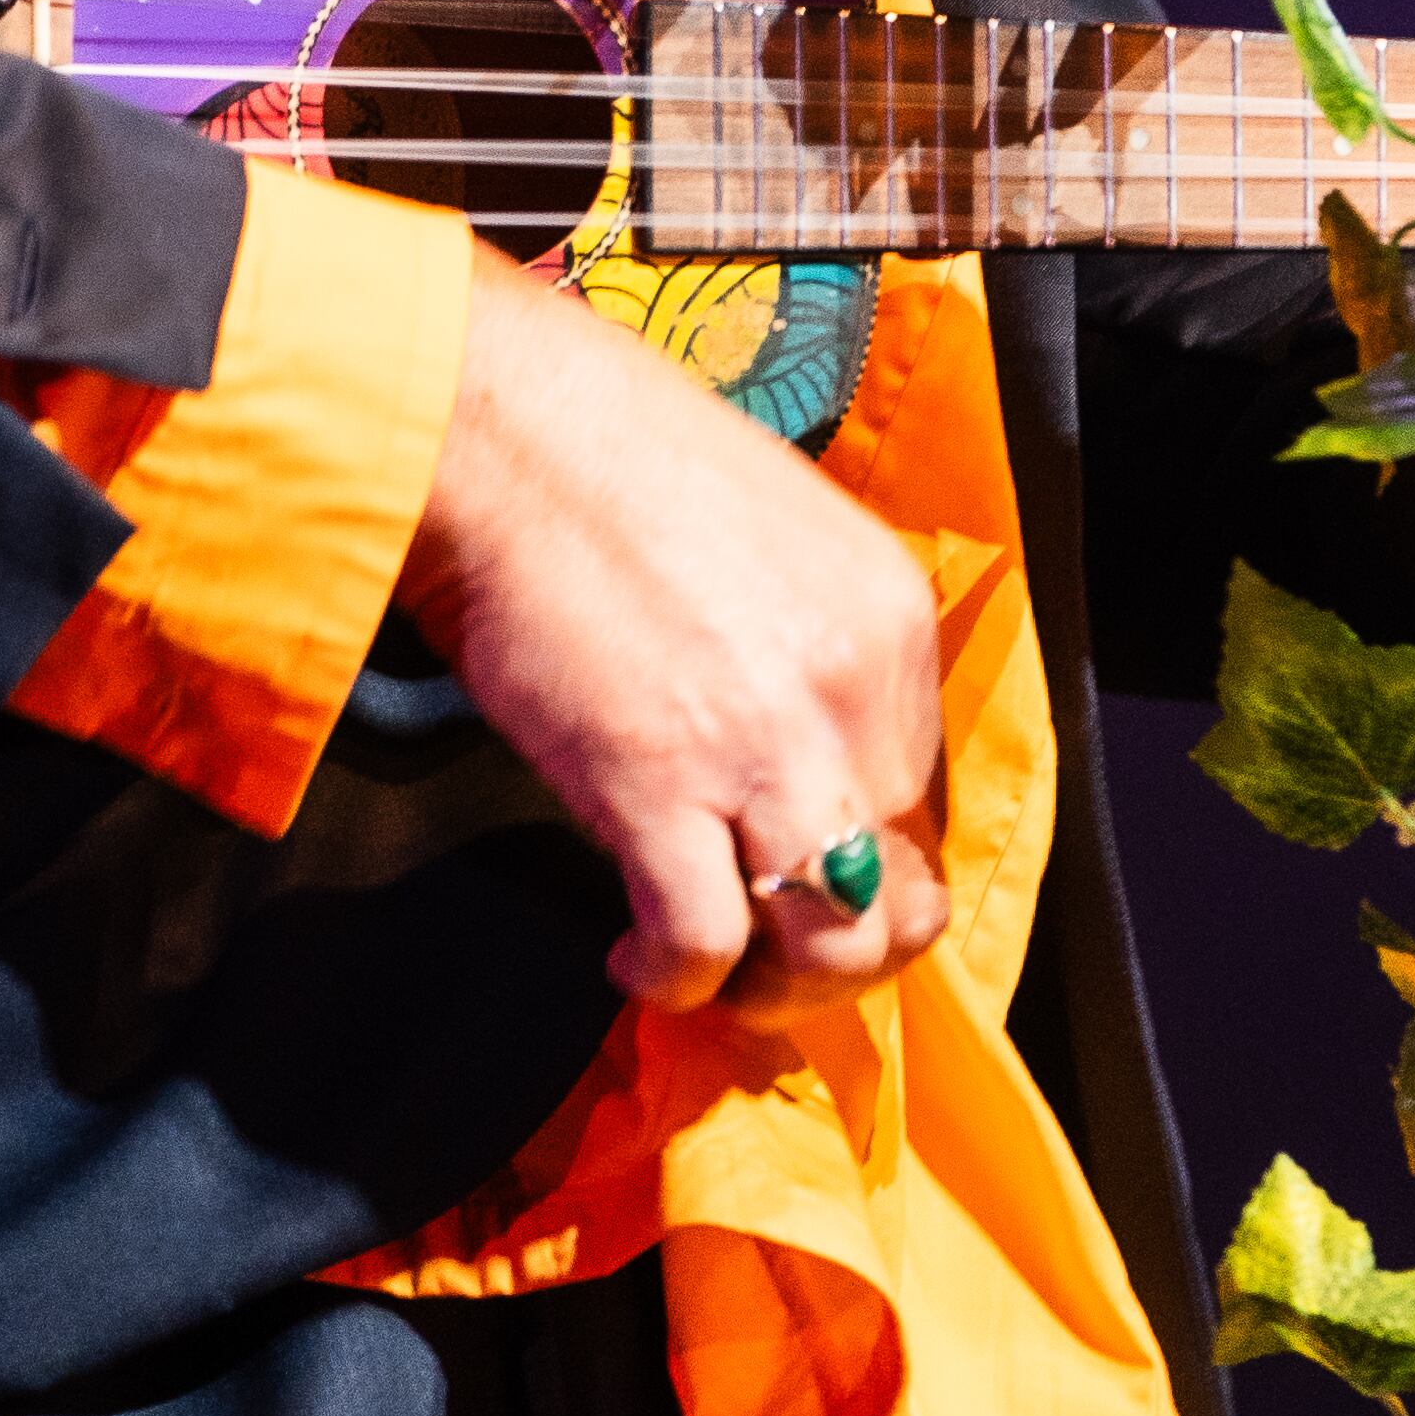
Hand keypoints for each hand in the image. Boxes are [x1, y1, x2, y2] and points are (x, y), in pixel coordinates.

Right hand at [395, 241, 949, 1005]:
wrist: (499, 427)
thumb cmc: (607, 462)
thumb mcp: (771, 537)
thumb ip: (808, 647)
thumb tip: (791, 758)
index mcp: (888, 616)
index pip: (915, 791)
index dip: (854, 848)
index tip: (792, 860)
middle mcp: (851, 686)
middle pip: (895, 884)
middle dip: (830, 937)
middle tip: (761, 941)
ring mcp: (763, 743)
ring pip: (836, 945)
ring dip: (780, 988)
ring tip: (715, 970)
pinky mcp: (657, 787)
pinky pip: (706, 947)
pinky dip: (673, 979)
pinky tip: (632, 952)